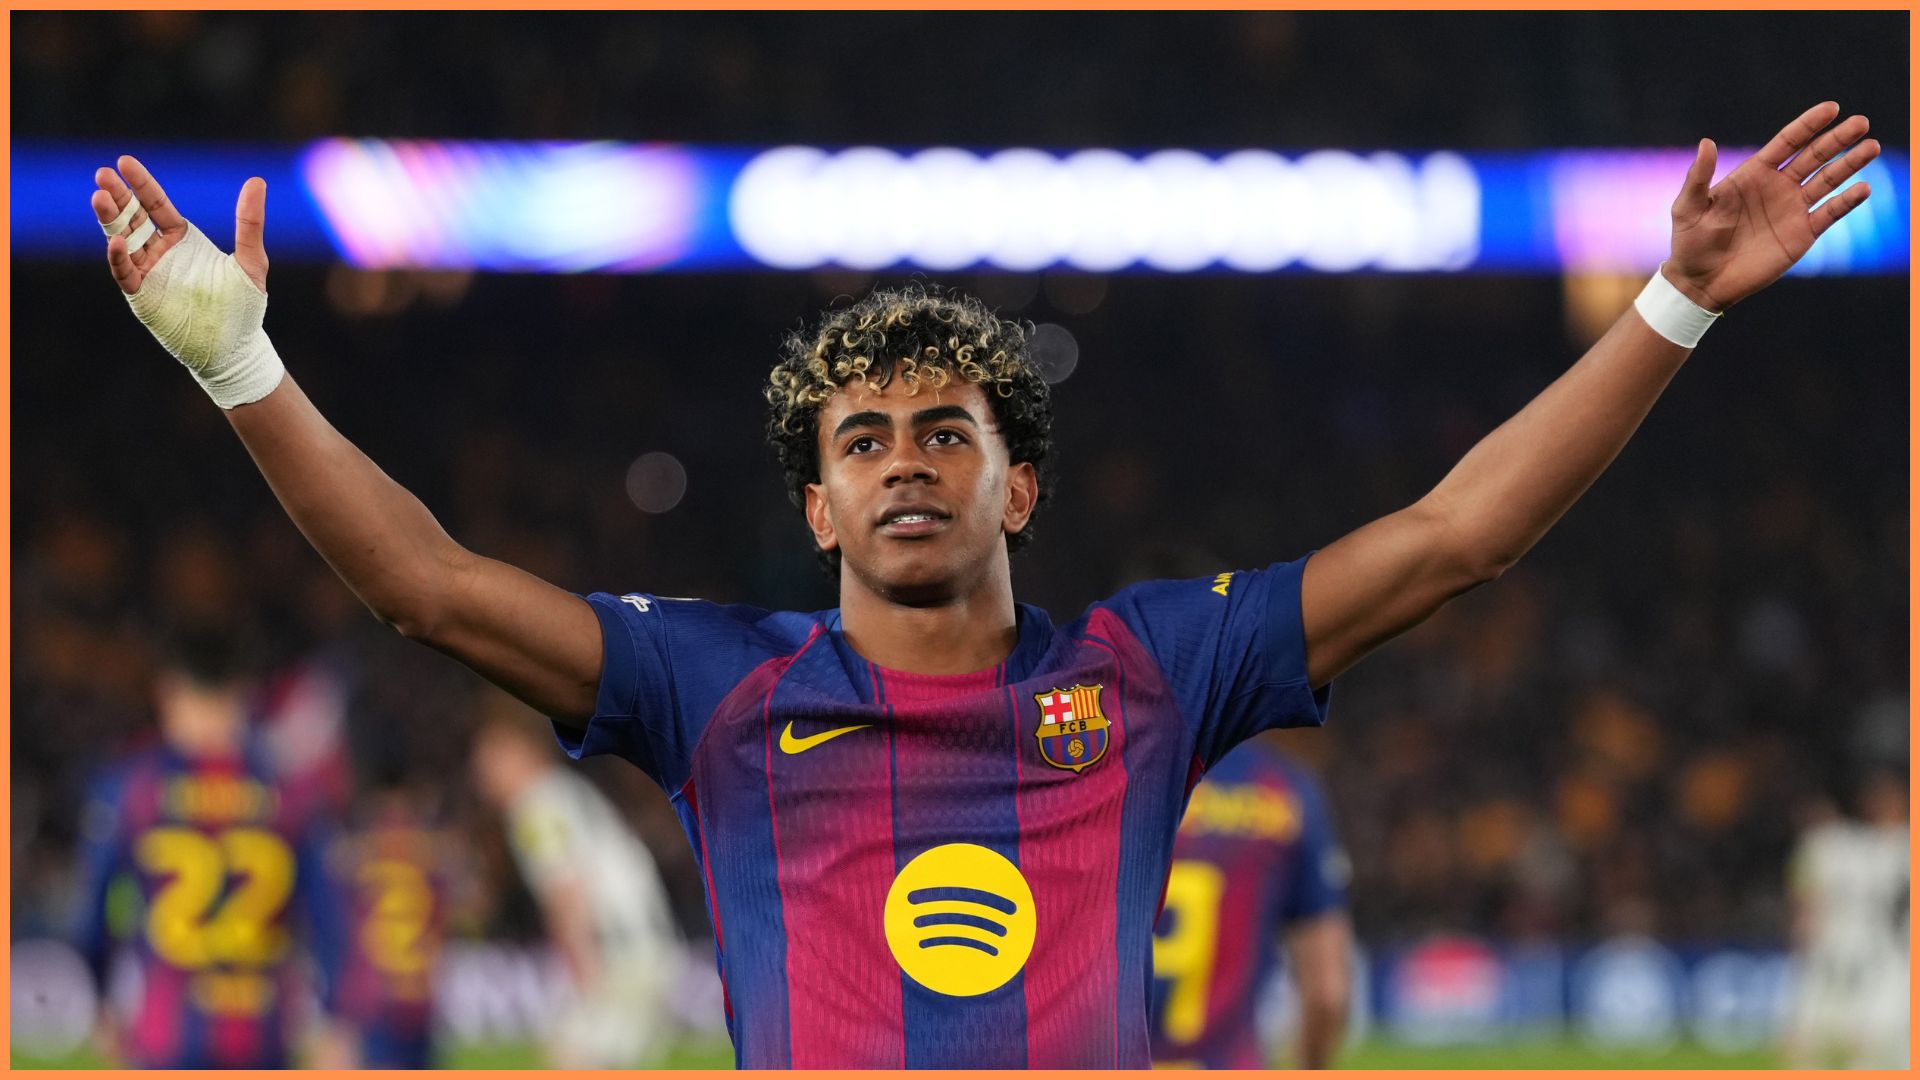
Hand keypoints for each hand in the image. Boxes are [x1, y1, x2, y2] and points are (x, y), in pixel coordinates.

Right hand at [91, 154, 268, 294]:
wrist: (235, 348)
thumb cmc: (244, 306)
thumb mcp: (250, 261)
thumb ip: (250, 223)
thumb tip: (257, 181)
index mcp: (182, 238)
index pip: (155, 203)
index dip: (140, 183)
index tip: (124, 161)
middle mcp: (160, 251)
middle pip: (132, 216)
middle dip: (117, 195)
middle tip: (102, 174)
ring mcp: (148, 272)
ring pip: (121, 239)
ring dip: (110, 219)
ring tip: (99, 196)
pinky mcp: (142, 295)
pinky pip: (125, 272)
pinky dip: (119, 257)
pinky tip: (117, 242)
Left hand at [1663, 102, 1878, 309]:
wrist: (1701, 281)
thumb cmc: (1689, 242)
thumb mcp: (1688, 207)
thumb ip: (1699, 177)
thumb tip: (1706, 142)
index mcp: (1754, 173)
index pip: (1788, 142)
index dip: (1809, 124)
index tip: (1832, 108)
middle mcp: (1778, 186)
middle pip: (1815, 155)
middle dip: (1838, 139)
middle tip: (1861, 122)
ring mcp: (1793, 209)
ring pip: (1828, 180)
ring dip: (1850, 163)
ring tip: (1871, 146)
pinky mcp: (1802, 234)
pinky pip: (1829, 213)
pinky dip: (1846, 201)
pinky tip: (1863, 189)